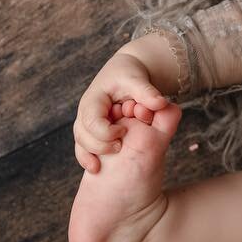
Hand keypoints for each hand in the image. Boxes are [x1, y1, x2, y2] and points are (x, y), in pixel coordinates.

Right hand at [74, 51, 170, 174]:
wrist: (124, 71)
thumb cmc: (130, 74)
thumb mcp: (137, 79)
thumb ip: (146, 92)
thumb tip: (160, 104)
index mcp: (94, 99)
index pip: (91, 120)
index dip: (105, 132)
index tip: (123, 133)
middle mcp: (86, 111)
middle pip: (83, 134)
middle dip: (99, 145)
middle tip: (120, 147)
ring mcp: (86, 122)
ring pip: (81, 142)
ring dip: (90, 155)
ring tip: (100, 166)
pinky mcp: (91, 130)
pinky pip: (84, 146)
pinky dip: (87, 158)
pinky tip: (95, 169)